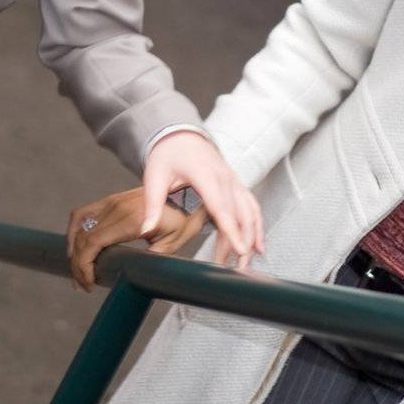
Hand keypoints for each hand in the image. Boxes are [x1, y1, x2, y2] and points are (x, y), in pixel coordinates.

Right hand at [66, 186, 208, 289]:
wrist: (189, 189)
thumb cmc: (185, 217)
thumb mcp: (173, 243)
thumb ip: (151, 259)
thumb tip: (132, 276)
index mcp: (132, 220)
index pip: (94, 242)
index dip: (84, 265)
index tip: (90, 283)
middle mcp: (118, 208)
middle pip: (83, 238)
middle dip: (78, 265)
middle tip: (84, 285)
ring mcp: (112, 201)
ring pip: (79, 226)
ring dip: (73, 250)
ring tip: (79, 271)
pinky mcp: (111, 200)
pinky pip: (83, 213)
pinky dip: (74, 231)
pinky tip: (75, 248)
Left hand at [141, 130, 262, 270]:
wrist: (180, 135)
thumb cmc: (167, 154)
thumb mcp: (154, 177)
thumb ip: (152, 205)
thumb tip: (146, 230)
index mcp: (205, 175)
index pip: (221, 207)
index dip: (231, 230)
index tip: (240, 249)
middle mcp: (224, 177)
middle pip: (240, 214)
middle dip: (242, 242)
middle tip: (239, 268)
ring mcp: (233, 180)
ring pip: (250, 211)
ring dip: (252, 236)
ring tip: (247, 262)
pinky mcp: (235, 184)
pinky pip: (251, 206)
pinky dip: (256, 225)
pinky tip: (257, 244)